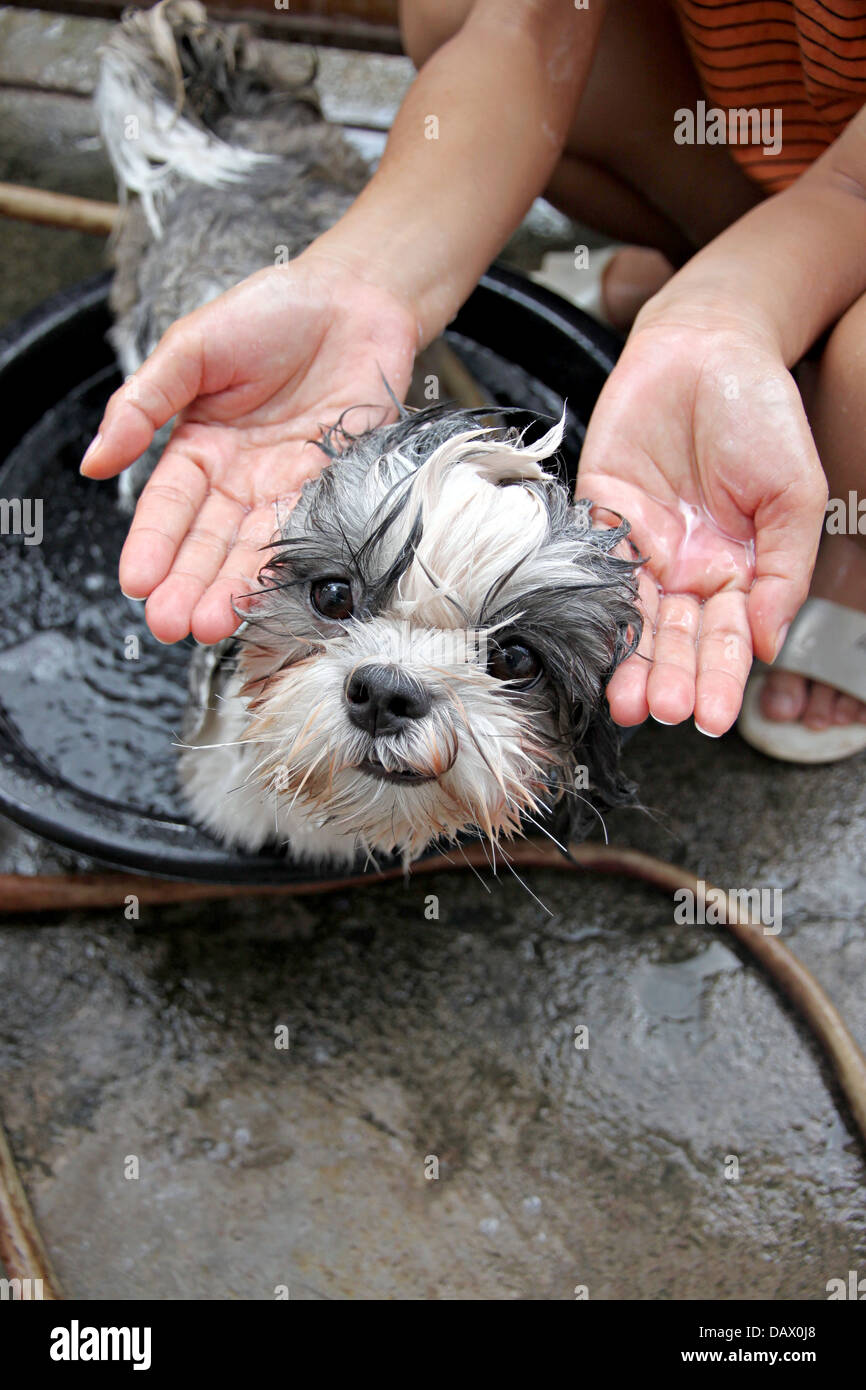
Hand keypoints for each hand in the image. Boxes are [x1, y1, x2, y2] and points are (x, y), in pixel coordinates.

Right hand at [81, 253, 417, 642]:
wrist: (354, 297)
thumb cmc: (271, 312)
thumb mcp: (191, 347)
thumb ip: (144, 402)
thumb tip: (93, 460)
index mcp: (200, 447)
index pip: (168, 506)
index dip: (152, 544)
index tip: (137, 582)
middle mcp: (241, 478)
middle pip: (208, 542)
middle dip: (187, 584)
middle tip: (169, 624)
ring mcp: (287, 489)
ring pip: (254, 549)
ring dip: (231, 590)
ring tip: (209, 625)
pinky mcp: (335, 489)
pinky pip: (309, 534)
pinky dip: (287, 567)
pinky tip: (266, 597)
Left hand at [577, 316, 827, 734]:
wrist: (707, 345)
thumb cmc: (761, 411)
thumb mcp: (794, 493)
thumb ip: (783, 570)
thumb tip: (768, 641)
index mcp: (739, 570)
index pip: (727, 639)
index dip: (720, 678)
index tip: (712, 716)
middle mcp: (687, 569)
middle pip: (675, 639)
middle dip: (671, 679)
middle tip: (664, 712)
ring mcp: (641, 547)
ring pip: (632, 619)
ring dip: (630, 662)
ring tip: (627, 702)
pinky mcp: (600, 518)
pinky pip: (595, 570)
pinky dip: (595, 607)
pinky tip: (594, 644)